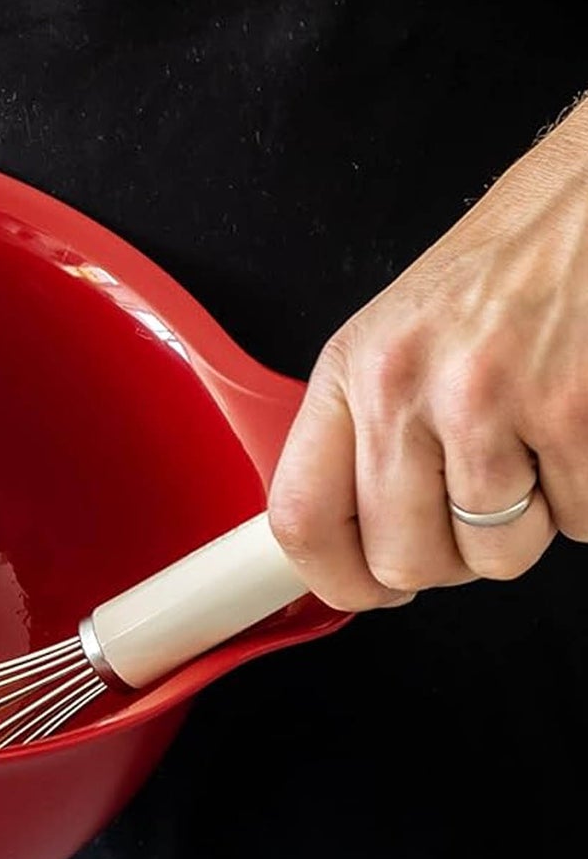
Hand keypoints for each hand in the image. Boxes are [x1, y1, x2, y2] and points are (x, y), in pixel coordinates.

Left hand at [267, 103, 587, 609]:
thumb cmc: (504, 272)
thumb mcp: (398, 338)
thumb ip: (366, 433)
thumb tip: (351, 539)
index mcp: (353, 371)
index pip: (299, 515)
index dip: (332, 577)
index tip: (362, 586)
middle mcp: (410, 388)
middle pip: (405, 560)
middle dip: (449, 556)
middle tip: (475, 502)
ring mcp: (496, 403)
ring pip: (499, 554)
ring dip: (529, 523)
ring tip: (536, 443)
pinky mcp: (579, 416)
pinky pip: (583, 526)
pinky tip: (578, 428)